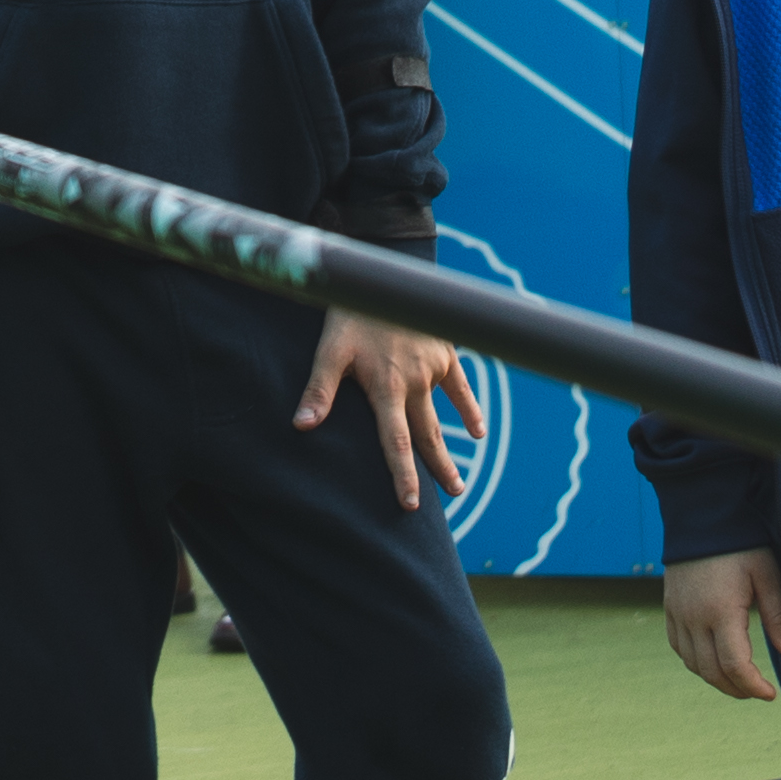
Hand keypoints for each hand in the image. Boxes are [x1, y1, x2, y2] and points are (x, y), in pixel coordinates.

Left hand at [296, 312, 479, 507]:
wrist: (386, 274)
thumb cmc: (352, 311)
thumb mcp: (330, 348)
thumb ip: (320, 389)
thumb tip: (302, 426)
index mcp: (386, 388)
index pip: (396, 443)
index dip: (404, 476)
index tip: (412, 504)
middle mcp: (414, 384)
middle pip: (427, 437)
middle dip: (437, 470)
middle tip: (451, 496)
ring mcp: (433, 369)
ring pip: (443, 419)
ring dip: (452, 449)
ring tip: (458, 483)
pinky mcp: (444, 353)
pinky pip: (462, 388)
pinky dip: (470, 410)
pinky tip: (478, 430)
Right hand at [661, 548, 780, 701]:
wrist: (702, 518)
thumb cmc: (741, 544)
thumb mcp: (768, 575)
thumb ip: (779, 615)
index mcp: (720, 611)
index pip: (734, 665)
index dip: (753, 686)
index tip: (771, 694)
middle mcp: (694, 618)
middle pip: (711, 671)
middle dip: (737, 689)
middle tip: (758, 691)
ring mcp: (678, 614)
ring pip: (693, 664)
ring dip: (716, 678)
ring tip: (739, 680)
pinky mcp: (670, 609)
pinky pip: (679, 648)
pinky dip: (696, 662)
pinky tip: (713, 660)